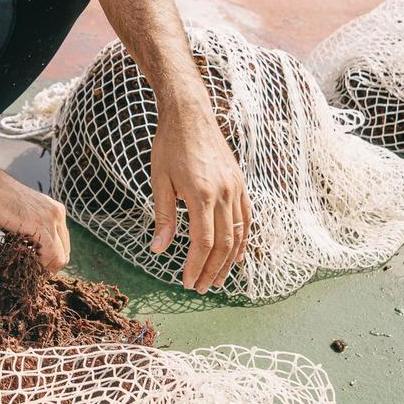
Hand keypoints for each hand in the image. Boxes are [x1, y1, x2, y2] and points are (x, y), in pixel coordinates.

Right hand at [0, 169, 70, 271]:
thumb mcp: (23, 214)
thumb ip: (34, 228)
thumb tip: (34, 251)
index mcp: (55, 210)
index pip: (63, 243)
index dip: (51, 259)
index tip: (36, 267)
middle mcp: (58, 214)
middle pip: (65, 252)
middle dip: (50, 266)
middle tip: (32, 272)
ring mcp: (51, 219)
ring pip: (60, 257)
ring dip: (44, 268)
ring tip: (27, 269)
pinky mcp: (41, 226)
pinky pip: (51, 255)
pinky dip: (40, 265)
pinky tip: (26, 263)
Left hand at [149, 110, 249, 293]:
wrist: (190, 115)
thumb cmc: (169, 146)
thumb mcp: (159, 180)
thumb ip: (162, 216)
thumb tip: (157, 250)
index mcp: (201, 194)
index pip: (203, 242)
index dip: (195, 267)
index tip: (186, 283)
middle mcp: (224, 193)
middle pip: (224, 244)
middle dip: (212, 270)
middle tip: (201, 288)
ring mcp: (236, 188)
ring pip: (239, 234)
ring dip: (229, 261)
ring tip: (217, 280)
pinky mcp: (240, 183)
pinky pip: (246, 219)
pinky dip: (243, 240)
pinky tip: (236, 255)